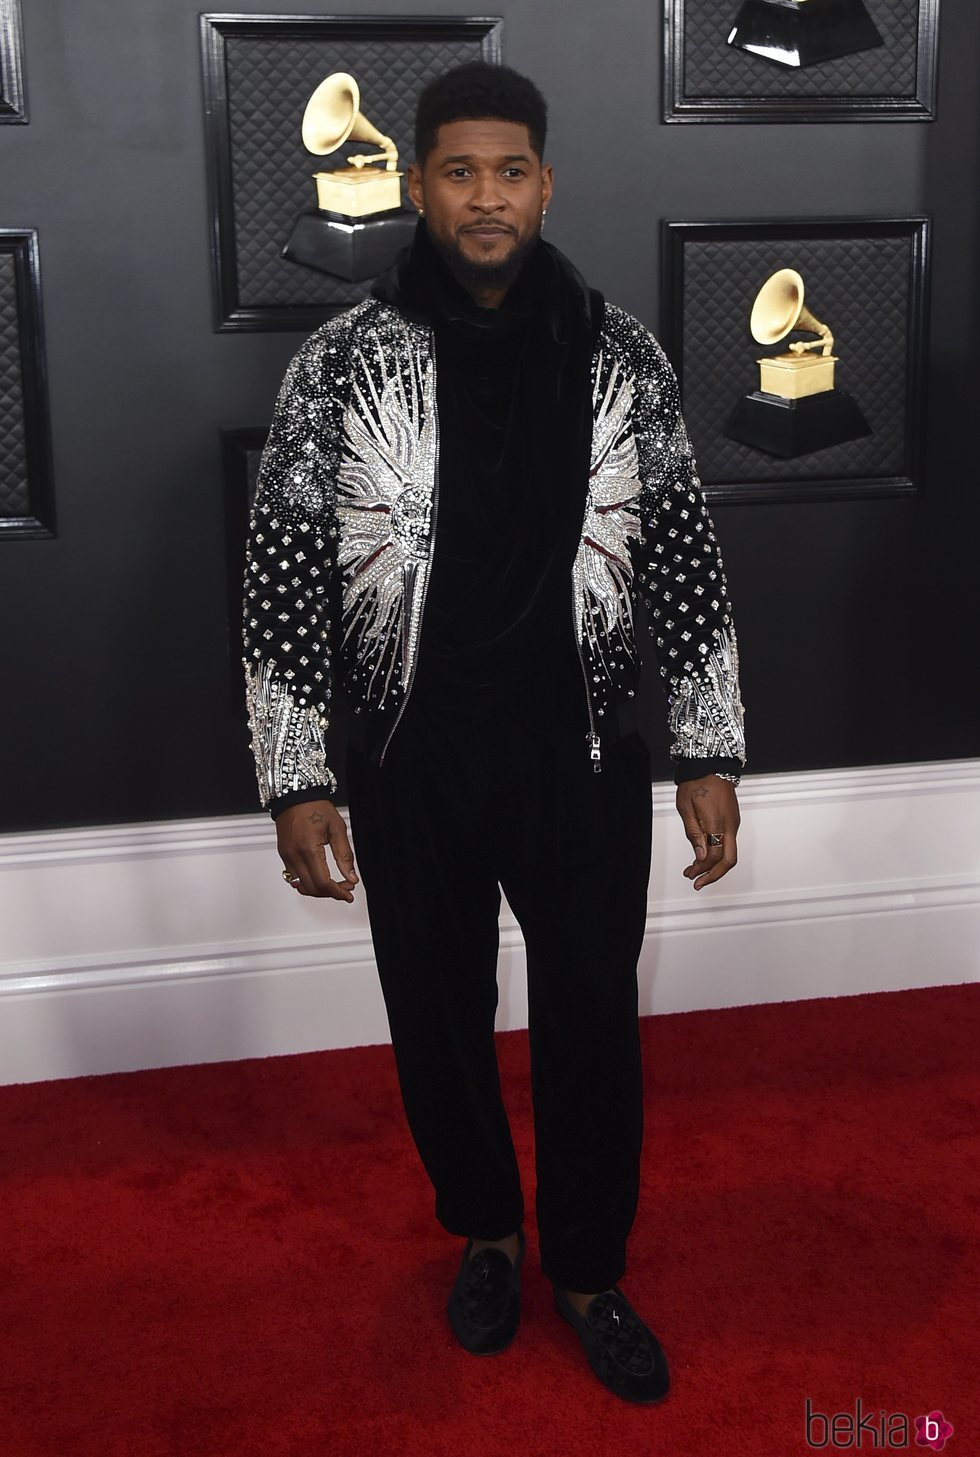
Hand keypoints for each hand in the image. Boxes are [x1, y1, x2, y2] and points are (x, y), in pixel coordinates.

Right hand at [276, 799, 359, 900]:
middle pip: (312, 888)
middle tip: (346, 888)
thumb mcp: (337, 829)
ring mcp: (286, 857)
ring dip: (319, 891)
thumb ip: (345, 856)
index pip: (323, 882)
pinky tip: (320, 878)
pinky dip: (308, 883)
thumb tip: (351, 877)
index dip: (338, 892)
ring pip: (302, 887)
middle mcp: (294, 856)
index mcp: (309, 849)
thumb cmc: (315, 807)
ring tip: (334, 885)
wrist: (295, 795)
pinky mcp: (283, 855)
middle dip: (331, 893)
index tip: (348, 894)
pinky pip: (294, 878)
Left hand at [676, 776, 739, 891]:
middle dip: (714, 875)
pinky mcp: (732, 820)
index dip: (702, 868)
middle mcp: (730, 825)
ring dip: (714, 865)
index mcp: (717, 822)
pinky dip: (717, 853)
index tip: (690, 875)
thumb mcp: (686, 808)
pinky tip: (703, 855)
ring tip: (695, 871)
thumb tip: (700, 856)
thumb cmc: (696, 782)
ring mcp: (733, 823)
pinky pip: (728, 842)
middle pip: (729, 860)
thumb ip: (693, 833)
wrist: (711, 764)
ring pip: (729, 852)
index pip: (714, 855)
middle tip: (698, 883)